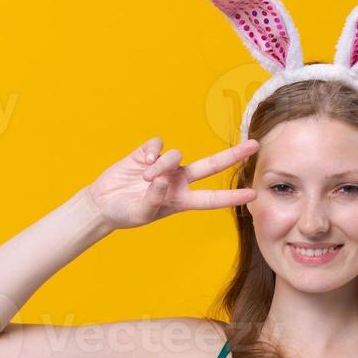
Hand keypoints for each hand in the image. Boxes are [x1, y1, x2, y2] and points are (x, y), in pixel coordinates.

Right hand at [80, 136, 259, 229]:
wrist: (103, 203)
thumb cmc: (125, 213)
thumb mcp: (142, 213)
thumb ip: (154, 198)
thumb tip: (163, 179)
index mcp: (182, 200)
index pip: (212, 199)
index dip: (232, 197)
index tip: (253, 195)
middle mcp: (179, 180)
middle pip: (212, 165)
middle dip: (233, 155)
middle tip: (255, 145)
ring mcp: (166, 166)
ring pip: (176, 155)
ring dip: (161, 166)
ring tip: (144, 178)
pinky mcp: (149, 153)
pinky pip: (158, 145)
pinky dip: (151, 153)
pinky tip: (141, 162)